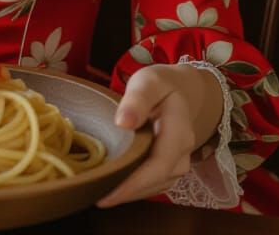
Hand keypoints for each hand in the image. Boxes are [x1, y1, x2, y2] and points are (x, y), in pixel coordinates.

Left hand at [96, 63, 222, 206]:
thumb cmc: (160, 85)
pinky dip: (134, 189)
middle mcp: (184, 152)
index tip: (106, 193)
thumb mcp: (148, 82)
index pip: (159, 165)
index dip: (133, 183)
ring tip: (99, 193)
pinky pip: (153, 184)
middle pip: (156, 181)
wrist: (180, 91)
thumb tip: (123, 122)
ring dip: (129, 193)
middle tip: (94, 196)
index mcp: (180, 130)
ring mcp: (179, 163)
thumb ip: (137, 99)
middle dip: (126, 193)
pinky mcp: (170, 169)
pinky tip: (114, 187)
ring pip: (155, 187)